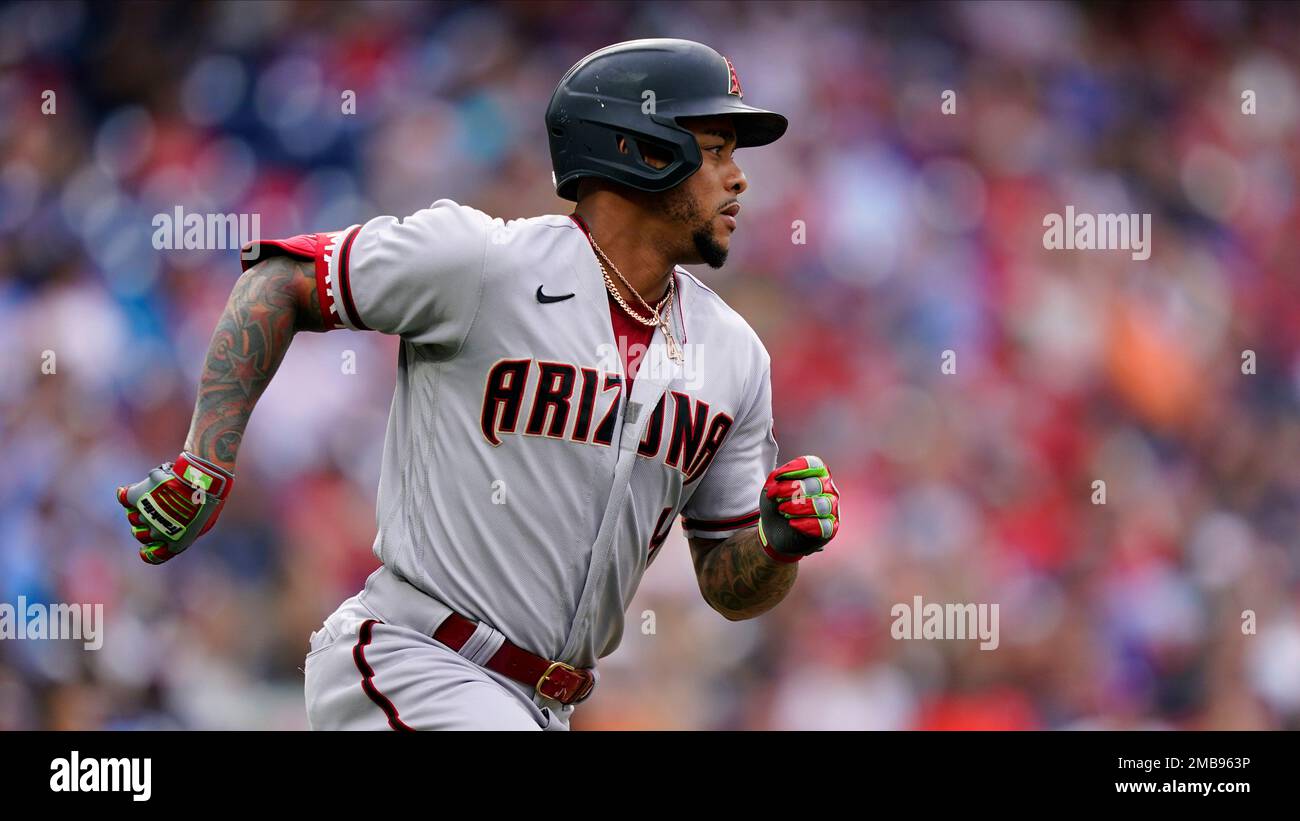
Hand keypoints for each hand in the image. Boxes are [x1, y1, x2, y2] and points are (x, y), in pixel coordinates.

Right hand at [116, 452, 233, 563]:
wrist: (199, 482)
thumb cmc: (208, 500)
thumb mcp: (204, 521)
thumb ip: (188, 528)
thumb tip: (180, 523)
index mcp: (175, 542)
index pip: (154, 556)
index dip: (149, 552)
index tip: (146, 549)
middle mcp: (157, 533)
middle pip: (141, 534)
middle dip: (147, 524)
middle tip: (157, 510)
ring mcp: (145, 515)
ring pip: (133, 517)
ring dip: (141, 508)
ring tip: (152, 496)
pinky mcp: (137, 496)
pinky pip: (124, 497)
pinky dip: (125, 494)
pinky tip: (129, 490)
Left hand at [758, 455, 839, 560]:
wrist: (774, 531)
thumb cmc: (777, 504)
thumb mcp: (772, 488)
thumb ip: (776, 480)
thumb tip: (780, 478)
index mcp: (816, 474)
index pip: (814, 465)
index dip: (796, 469)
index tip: (777, 477)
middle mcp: (828, 489)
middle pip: (817, 484)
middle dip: (793, 490)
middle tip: (776, 498)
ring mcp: (831, 509)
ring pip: (822, 505)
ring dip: (799, 507)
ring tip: (782, 510)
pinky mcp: (830, 529)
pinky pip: (825, 526)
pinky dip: (806, 524)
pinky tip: (792, 524)